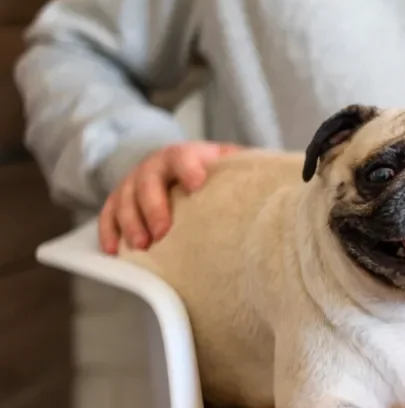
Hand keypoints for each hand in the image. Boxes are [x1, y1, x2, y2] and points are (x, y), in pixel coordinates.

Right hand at [98, 141, 241, 252]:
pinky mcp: (120, 201)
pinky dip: (108, 232)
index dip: (187, 167)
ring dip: (131, 222)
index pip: (182, 155)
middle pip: (148, 180)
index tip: (196, 184)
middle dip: (154, 206)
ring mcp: (134, 183)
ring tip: (142, 246)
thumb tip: (292, 180)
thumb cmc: (218, 177)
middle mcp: (156, 166)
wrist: (187, 171)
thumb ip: (250, 171)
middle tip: (162, 232)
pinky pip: (107, 214)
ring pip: (124, 198)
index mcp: (187, 156)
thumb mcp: (234, 168)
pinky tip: (114, 252)